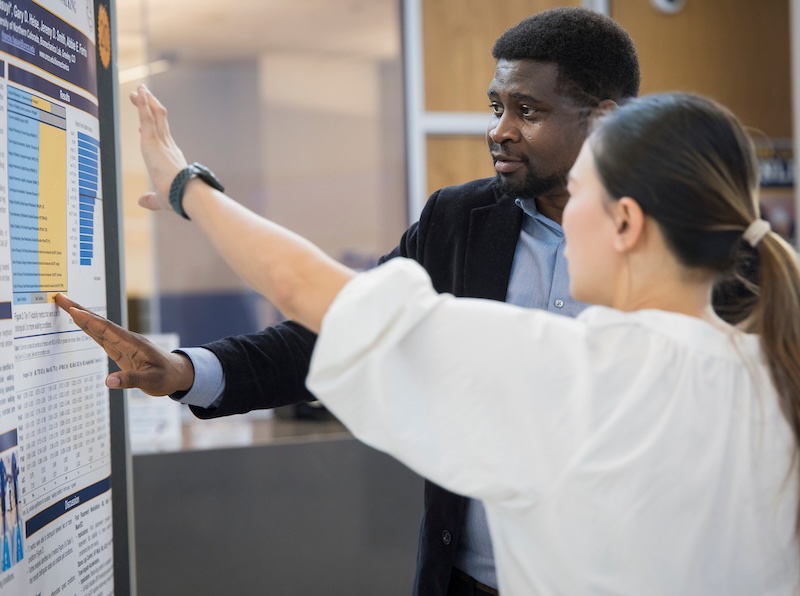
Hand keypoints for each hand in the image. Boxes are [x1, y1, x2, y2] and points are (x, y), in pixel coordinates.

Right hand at [54, 293, 195, 395]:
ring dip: (81, 317)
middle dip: (79, 311)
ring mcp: (123, 344)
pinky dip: (88, 329)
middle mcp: (126, 340)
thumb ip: (130, 380)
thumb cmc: (166, 376)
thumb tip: (108, 381)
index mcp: (133, 343)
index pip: (107, 329)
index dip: (89, 321)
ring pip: (98, 328)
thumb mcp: (151, 381)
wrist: (177, 374)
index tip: (72, 310)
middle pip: (99, 324)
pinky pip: (101, 337)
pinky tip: (80, 323)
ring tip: (65, 305)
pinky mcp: (121, 349)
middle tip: (61, 298)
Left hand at [129, 85, 187, 211]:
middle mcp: (168, 146)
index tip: (143, 125)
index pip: (161, 139)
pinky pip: (146, 118)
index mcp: (171, 158)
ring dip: (146, 102)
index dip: (153, 130)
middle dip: (150, 108)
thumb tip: (142, 201)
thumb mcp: (161, 199)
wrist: (187, 193)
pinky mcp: (152, 141)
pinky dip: (142, 105)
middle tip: (141, 96)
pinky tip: (138, 93)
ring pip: (154, 115)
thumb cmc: (178, 198)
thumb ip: (151, 199)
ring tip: (138, 90)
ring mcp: (161, 142)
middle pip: (159, 121)